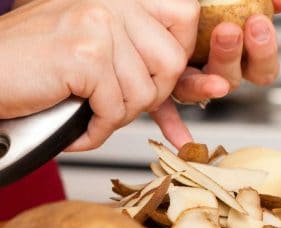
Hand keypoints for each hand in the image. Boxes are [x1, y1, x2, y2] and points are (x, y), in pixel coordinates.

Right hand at [0, 0, 198, 150]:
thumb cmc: (38, 66)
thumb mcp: (100, 50)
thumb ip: (146, 57)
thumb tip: (210, 86)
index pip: (185, 14)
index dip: (179, 53)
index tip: (158, 74)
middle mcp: (113, 0)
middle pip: (171, 61)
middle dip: (151, 96)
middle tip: (117, 104)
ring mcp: (99, 23)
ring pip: (145, 92)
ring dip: (119, 116)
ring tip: (90, 113)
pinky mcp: (85, 54)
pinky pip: (116, 109)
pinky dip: (97, 130)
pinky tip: (77, 127)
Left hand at [154, 0, 280, 147]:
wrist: (159, 6)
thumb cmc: (202, 4)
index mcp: (237, 56)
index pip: (261, 69)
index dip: (264, 52)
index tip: (259, 23)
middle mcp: (215, 73)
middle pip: (232, 80)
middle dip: (232, 57)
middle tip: (229, 31)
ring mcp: (188, 81)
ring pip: (199, 92)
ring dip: (205, 83)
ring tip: (194, 61)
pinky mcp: (161, 85)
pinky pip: (166, 110)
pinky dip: (173, 126)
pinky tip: (181, 139)